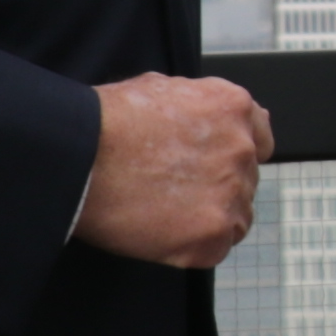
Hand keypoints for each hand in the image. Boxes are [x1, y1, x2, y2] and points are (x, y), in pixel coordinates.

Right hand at [81, 70, 271, 270]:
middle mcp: (241, 150)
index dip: (234, 155)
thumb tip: (218, 119)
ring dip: (208, 218)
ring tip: (163, 211)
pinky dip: (192, 246)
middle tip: (172, 189)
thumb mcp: (162, 88)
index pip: (259, 140)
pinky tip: (161, 230)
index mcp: (233, 108)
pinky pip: (216, 248)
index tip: (213, 165)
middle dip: (216, 186)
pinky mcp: (211, 235)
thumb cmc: (106, 122)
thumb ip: (202, 106)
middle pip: (245, 181)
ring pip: (237, 217)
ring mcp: (230, 194)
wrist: (76, 157)